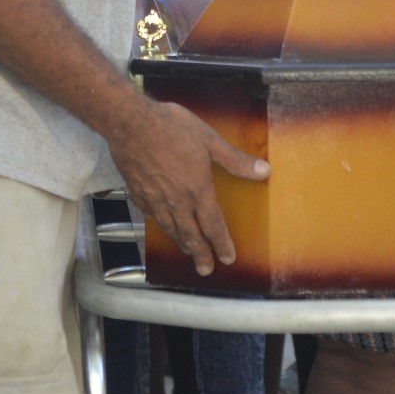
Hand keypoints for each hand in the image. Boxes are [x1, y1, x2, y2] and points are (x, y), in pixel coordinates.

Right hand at [109, 100, 268, 276]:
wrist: (130, 124)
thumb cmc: (171, 127)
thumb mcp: (209, 140)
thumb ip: (235, 160)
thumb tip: (264, 171)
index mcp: (197, 190)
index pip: (213, 225)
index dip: (221, 243)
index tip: (227, 258)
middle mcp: (176, 201)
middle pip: (191, 234)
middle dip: (200, 254)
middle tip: (205, 269)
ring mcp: (154, 199)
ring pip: (170, 227)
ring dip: (181, 242)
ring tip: (187, 251)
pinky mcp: (137, 192)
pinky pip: (149, 214)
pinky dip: (158, 223)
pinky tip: (159, 222)